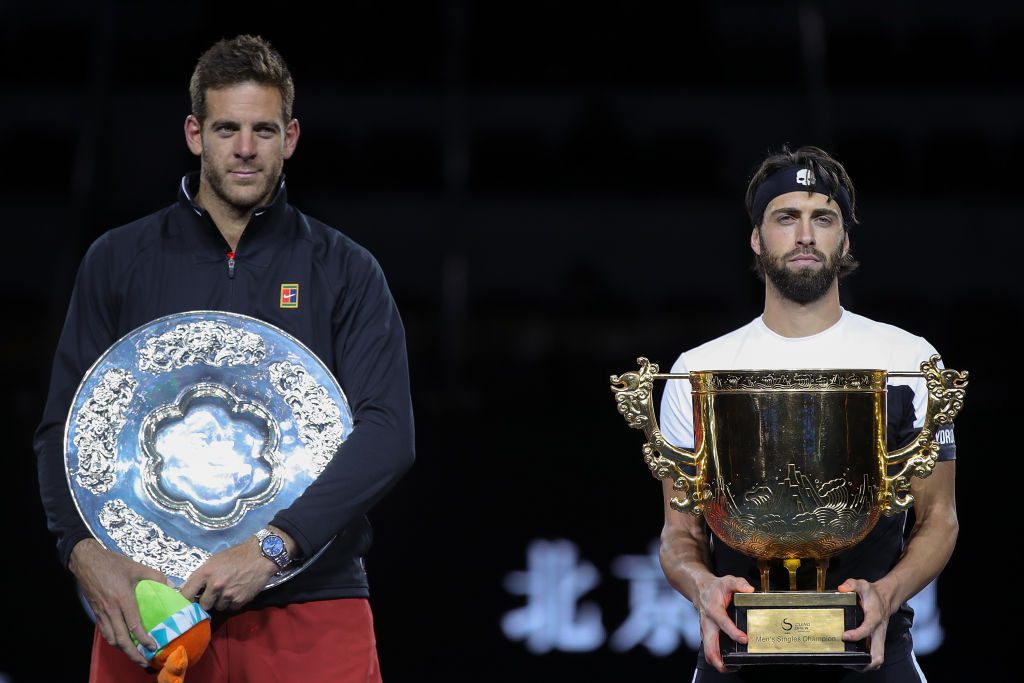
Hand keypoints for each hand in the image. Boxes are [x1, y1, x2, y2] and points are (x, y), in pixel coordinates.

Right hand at [69, 538, 169, 666]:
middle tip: (144, 662)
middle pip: (121, 639)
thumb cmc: (113, 564)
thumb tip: (173, 586)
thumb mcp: (137, 567)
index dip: (143, 638)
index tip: (152, 646)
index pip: (134, 625)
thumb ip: (156, 577)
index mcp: (123, 599)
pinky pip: (105, 632)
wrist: (87, 562)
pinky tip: (122, 643)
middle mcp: (112, 610)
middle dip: (132, 653)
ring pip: (112, 638)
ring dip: (123, 650)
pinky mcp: (96, 613)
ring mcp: (102, 613)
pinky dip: (114, 641)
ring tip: (134, 656)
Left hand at [179, 537, 276, 612]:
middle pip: (203, 604)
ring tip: (229, 590)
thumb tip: (193, 590)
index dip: (184, 600)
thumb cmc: (236, 555)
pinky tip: (238, 592)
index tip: (185, 603)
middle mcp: (215, 585)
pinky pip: (231, 608)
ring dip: (221, 602)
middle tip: (214, 594)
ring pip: (217, 607)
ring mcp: (228, 595)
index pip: (186, 593)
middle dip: (207, 600)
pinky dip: (233, 603)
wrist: (261, 556)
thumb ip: (203, 575)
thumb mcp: (215, 560)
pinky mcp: (239, 601)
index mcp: (206, 572)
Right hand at [696, 575, 754, 672]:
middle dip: (719, 660)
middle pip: (709, 647)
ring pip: (708, 652)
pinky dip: (717, 657)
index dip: (733, 633)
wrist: (699, 589)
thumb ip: (739, 584)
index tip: (744, 639)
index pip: (723, 623)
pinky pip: (709, 649)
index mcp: (713, 610)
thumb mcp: (728, 581)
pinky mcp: (706, 635)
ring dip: (718, 662)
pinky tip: (728, 659)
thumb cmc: (715, 588)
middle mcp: (707, 623)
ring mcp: (705, 631)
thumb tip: (750, 589)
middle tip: (732, 666)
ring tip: (732, 667)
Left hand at [838, 578, 892, 669]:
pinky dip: (866, 662)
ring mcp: (879, 638)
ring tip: (850, 664)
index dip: (856, 634)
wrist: (885, 598)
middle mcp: (879, 631)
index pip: (868, 628)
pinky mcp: (877, 641)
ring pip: (878, 658)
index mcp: (875, 618)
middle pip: (878, 654)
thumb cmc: (872, 594)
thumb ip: (852, 584)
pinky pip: (874, 655)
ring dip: (866, 665)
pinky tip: (853, 660)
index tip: (844, 636)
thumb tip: (841, 588)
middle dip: (865, 662)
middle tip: (849, 662)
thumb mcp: (862, 584)